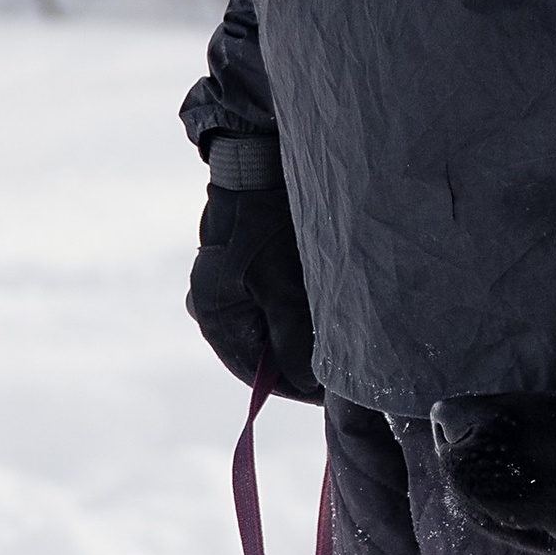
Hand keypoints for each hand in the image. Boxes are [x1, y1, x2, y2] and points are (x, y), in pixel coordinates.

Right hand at [187, 146, 320, 399]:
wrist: (256, 162)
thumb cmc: (269, 225)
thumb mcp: (285, 288)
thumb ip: (293, 341)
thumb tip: (305, 383)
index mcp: (215, 317)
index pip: (257, 375)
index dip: (297, 387)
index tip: (332, 393)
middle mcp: (212, 307)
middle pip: (262, 353)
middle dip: (301, 360)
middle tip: (343, 366)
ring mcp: (224, 288)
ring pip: (269, 329)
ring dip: (300, 335)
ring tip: (338, 335)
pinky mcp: (239, 269)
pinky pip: (268, 304)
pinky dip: (294, 310)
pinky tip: (321, 304)